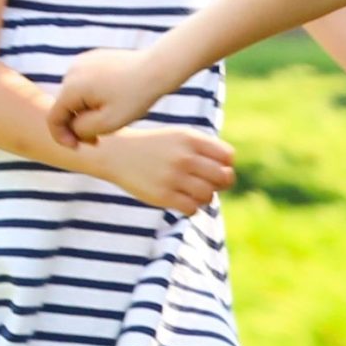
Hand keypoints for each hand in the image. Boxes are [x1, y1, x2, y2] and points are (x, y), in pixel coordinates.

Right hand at [49, 47, 164, 146]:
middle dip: (80, 124)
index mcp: (72, 86)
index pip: (54, 118)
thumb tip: (70, 127)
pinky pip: (87, 84)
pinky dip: (94, 96)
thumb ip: (81, 130)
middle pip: (66, 107)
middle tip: (100, 138)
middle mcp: (72, 70)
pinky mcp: (94, 58)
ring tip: (112, 117)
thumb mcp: (108, 123)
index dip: (62, 137)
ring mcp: (83, 61)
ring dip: (88, 110)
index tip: (77, 148)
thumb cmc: (137, 96)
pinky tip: (114, 102)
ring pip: (77, 96)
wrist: (159, 67)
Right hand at [95, 122, 237, 215]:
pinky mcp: (162, 195)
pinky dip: (192, 208)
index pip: (228, 157)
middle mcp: (184, 157)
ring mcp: (173, 177)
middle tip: (208, 184)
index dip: (225, 166)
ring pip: (208, 195)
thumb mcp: (181, 136)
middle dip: (220, 183)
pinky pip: (192, 209)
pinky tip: (183, 201)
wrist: (117, 153)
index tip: (214, 169)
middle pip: (223, 177)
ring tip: (194, 193)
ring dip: (205, 197)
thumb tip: (229, 173)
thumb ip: (206, 149)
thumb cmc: (156, 146)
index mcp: (192, 139)